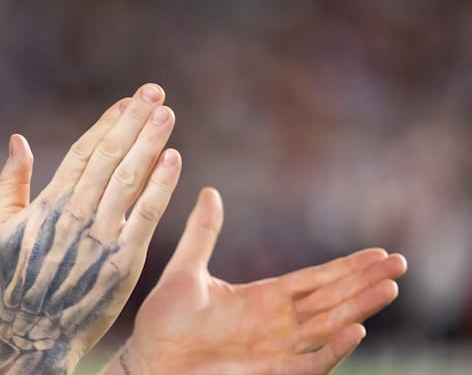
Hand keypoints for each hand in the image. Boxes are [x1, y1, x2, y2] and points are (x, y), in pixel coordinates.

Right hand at [0, 84, 182, 372]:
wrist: (35, 332)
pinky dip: (160, 187)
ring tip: (166, 114)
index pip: (84, 152)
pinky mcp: (123, 260)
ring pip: (129, 178)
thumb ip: (11, 182)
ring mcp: (100, 236)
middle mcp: (76, 214)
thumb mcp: (1, 228)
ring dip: (149, 143)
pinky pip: (146, 216)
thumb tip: (18, 139)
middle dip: (133, 121)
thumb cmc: (15, 280)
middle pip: (109, 156)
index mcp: (48, 203)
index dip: (107, 123)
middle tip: (154, 92)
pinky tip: (173, 160)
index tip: (127, 101)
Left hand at [114, 188, 407, 374]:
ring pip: (328, 327)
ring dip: (358, 309)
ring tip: (388, 290)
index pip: (315, 280)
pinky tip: (355, 331)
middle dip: (364, 283)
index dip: (346, 267)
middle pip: (331, 300)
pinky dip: (332, 349)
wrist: (148, 362)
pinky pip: (308, 363)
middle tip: (400, 265)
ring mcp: (274, 349)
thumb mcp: (185, 270)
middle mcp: (276, 323)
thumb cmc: (163, 322)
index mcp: (262, 298)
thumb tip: (210, 192)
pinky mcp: (266, 372)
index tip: (378, 253)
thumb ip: (202, 234)